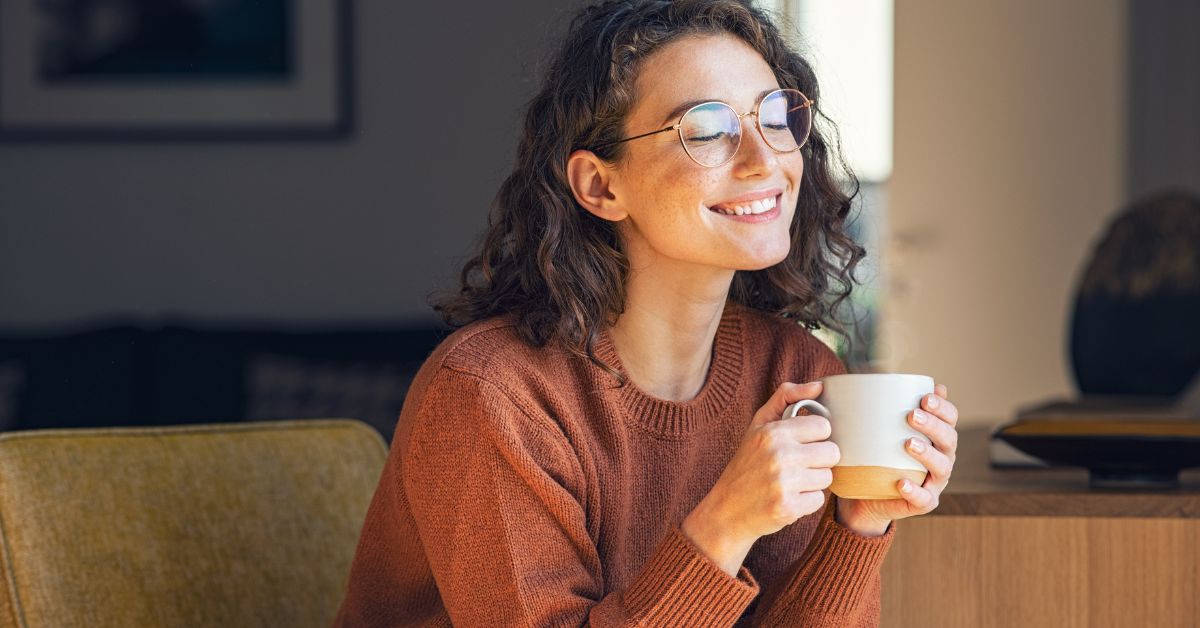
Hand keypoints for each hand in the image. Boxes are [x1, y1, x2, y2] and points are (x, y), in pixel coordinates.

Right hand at [682, 381, 840, 575]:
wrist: (726, 510)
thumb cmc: (747, 463)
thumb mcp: (758, 425)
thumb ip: (786, 398)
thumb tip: (819, 385)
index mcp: (773, 432)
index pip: (823, 427)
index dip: (815, 436)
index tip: (801, 443)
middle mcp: (779, 455)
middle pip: (832, 452)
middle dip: (818, 460)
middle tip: (798, 465)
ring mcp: (784, 483)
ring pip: (827, 477)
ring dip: (813, 481)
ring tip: (791, 482)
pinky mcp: (788, 508)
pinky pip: (819, 500)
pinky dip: (806, 501)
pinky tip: (788, 498)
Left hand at [835, 383, 958, 535]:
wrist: (865, 495)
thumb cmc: (876, 455)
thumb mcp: (878, 430)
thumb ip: (885, 407)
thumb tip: (878, 376)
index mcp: (936, 437)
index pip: (950, 419)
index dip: (943, 408)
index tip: (925, 397)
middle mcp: (942, 458)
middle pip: (949, 439)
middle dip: (934, 425)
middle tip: (912, 415)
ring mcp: (934, 482)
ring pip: (942, 467)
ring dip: (927, 454)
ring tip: (908, 444)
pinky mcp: (923, 502)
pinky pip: (924, 499)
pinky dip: (915, 491)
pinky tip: (902, 483)